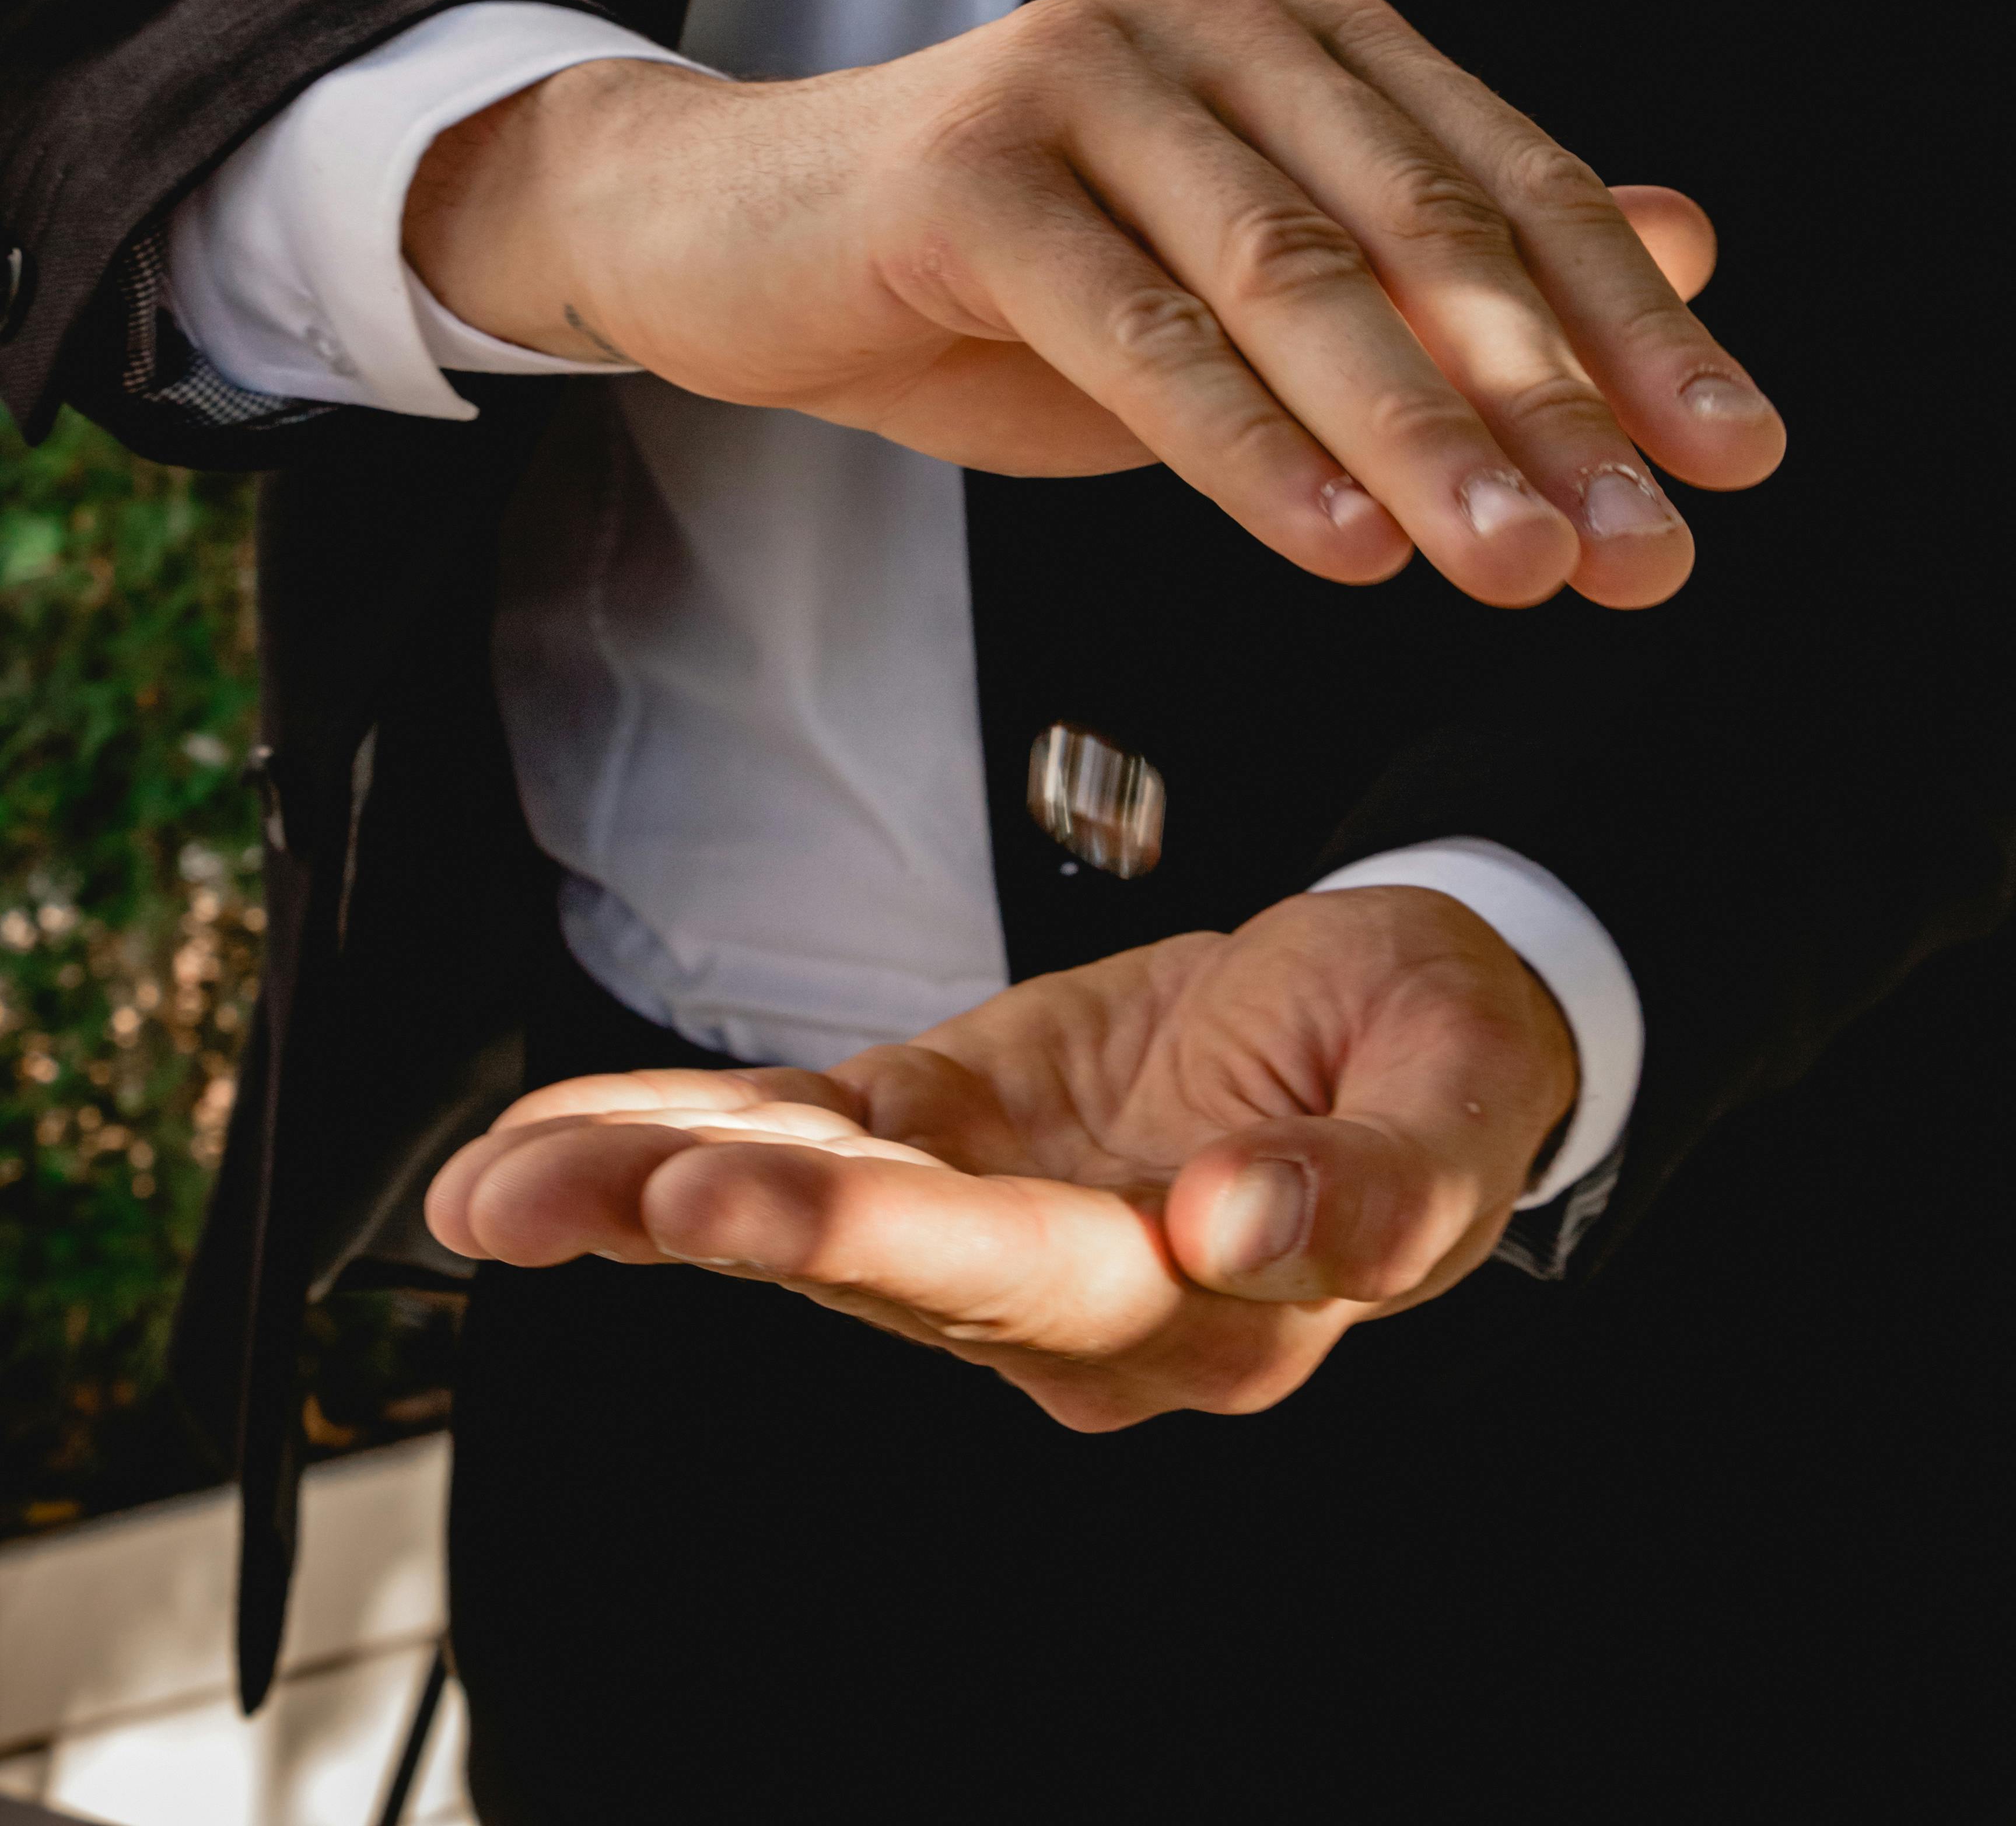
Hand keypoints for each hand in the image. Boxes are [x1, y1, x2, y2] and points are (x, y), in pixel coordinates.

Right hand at [405, 0, 1780, 607]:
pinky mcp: (966, 168)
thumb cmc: (1003, 273)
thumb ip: (1441, 262)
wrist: (734, 230)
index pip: (1503, 183)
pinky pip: (1136, 325)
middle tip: (1647, 549)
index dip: (1629, 326)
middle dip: (1548, 401)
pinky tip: (1342, 543)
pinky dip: (1246, 444)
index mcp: (1298, 40)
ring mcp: (1079, 75)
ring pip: (1287, 271)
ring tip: (1520, 566)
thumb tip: (1688, 245)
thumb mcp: (1244, 282)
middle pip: (1418, 225)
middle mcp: (1207, 21)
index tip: (1731, 459)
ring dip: (1419, 434)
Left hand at [425, 890, 1576, 1429]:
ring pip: (807, 1211)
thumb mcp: (1451, 1101)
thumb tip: (1241, 1230)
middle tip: (543, 1204)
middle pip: (872, 1261)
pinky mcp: (952, 1128)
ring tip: (493, 1185)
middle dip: (703, 1223)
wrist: (1393, 1013)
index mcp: (1198, 1304)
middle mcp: (1069, 1293)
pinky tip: (552, 1138)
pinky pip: (801, 1136)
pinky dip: (676, 1132)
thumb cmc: (1438, 1052)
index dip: (883, 1240)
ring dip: (642, 1192)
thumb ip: (1370, 1186)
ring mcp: (994, 1216)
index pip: (1021, 1279)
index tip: (751, 1202)